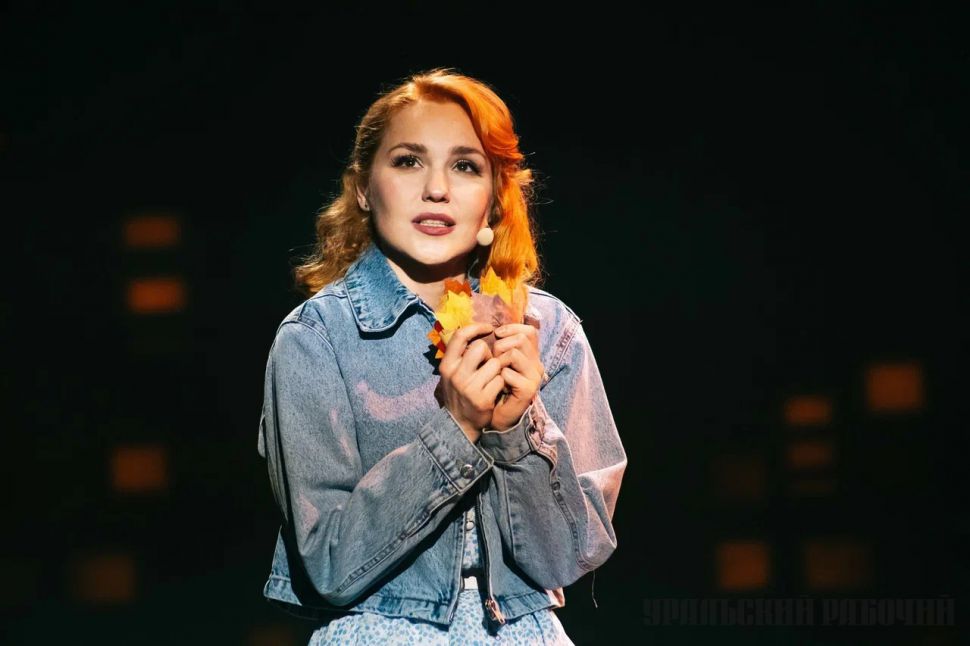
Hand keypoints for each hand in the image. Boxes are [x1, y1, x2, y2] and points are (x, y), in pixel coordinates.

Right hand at [436, 322, 513, 443]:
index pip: (460, 335)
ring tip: (492, 378)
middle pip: (480, 347)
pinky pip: (500, 379)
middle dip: (489, 353)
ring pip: (494, 363)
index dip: (476, 327)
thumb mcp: (452, 373)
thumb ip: (460, 355)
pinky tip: (495, 390)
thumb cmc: (459, 392)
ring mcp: (469, 387)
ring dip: (497, 369)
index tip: (489, 328)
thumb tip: (475, 329)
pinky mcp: (482, 399)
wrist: (460, 424)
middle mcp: (455, 374)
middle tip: (489, 363)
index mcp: (446, 365)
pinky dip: (501, 383)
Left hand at [490, 323, 543, 430]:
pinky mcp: (528, 390)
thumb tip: (493, 329)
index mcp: (531, 356)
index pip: (529, 331)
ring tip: (495, 372)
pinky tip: (498, 385)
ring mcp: (534, 377)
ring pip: (514, 354)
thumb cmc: (495, 386)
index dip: (512, 328)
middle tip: (494, 357)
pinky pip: (508, 373)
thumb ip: (501, 346)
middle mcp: (537, 364)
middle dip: (501, 345)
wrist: (497, 415)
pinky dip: (498, 377)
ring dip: (498, 361)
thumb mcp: (498, 362)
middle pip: (522, 339)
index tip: (497, 334)